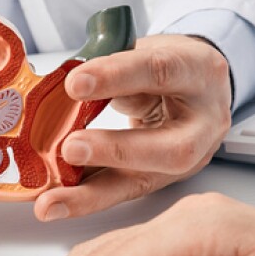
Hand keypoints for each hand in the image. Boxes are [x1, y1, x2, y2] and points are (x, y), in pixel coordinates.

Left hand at [33, 34, 230, 221]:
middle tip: (70, 148)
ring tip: (51, 203)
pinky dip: (85, 199)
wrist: (201, 89)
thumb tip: (68, 91)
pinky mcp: (163, 180)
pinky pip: (122, 192)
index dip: (117, 77)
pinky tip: (55, 203)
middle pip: (170, 148)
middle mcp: (203, 123)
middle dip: (115, 151)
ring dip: (91, 195)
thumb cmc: (170, 67)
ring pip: (143, 181)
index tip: (75, 83)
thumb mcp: (147, 52)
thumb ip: (115, 70)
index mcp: (199, 73)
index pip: (160, 72)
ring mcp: (188, 158)